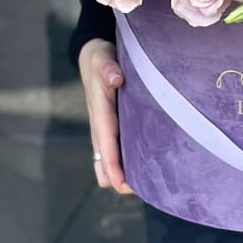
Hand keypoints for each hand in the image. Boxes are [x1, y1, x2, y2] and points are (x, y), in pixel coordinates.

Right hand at [78, 38, 133, 194]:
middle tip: (145, 186)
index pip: (105, 145)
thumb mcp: (102, 58)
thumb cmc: (100, 58)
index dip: (113, 166)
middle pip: (103, 166)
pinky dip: (126, 163)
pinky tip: (146, 164)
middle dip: (119, 179)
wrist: (94, 56)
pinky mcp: (112, 128)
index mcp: (99, 113)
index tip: (124, 184)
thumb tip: (117, 78)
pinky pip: (116, 153)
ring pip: (107, 164)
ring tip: (149, 182)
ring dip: (122, 174)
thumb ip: (108, 68)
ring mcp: (105, 130)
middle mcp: (100, 128)